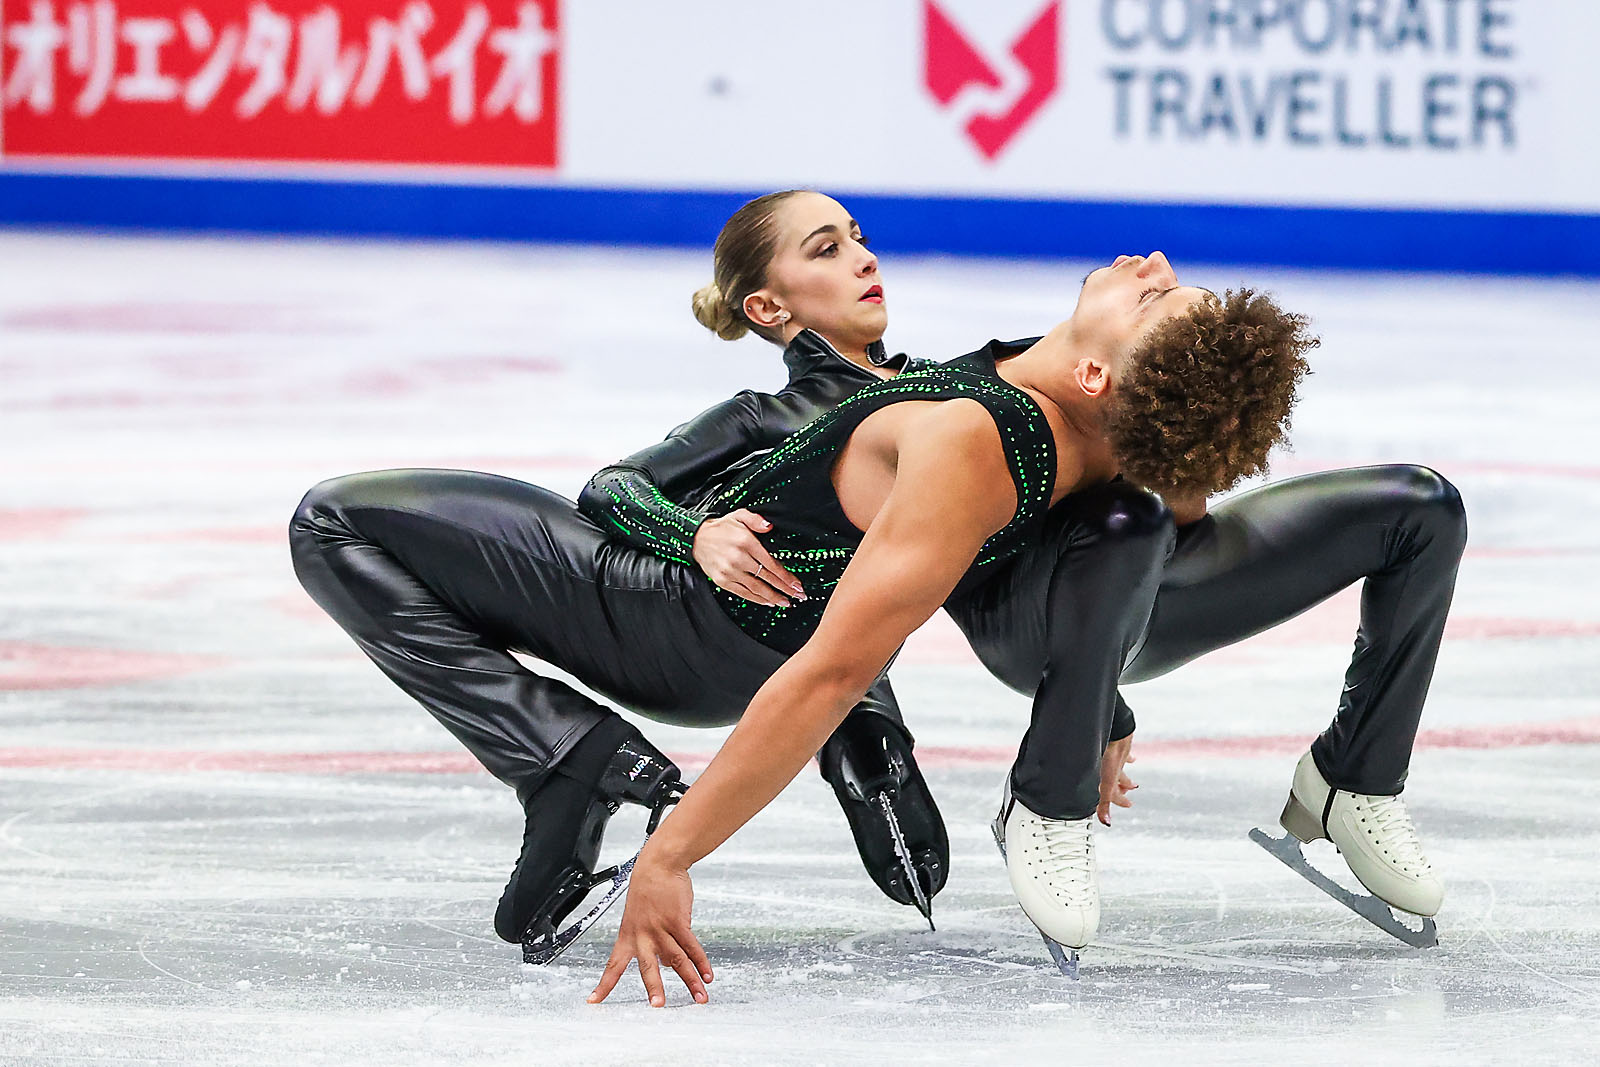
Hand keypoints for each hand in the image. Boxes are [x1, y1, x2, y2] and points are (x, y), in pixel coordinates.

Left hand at [587, 843, 711, 1006]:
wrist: (658, 864)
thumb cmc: (649, 889)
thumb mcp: (640, 917)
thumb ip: (653, 942)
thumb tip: (671, 964)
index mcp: (628, 935)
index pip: (612, 965)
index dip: (604, 984)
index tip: (593, 1001)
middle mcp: (642, 934)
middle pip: (648, 966)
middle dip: (654, 988)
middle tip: (657, 1006)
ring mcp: (661, 928)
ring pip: (677, 960)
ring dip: (690, 981)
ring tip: (699, 998)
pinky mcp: (678, 920)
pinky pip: (692, 946)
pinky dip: (702, 962)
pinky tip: (708, 974)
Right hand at [691, 510, 805, 606]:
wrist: (696, 539)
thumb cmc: (721, 528)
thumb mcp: (739, 515)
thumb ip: (755, 520)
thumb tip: (769, 526)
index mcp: (746, 542)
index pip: (771, 564)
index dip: (786, 576)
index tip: (796, 584)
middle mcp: (739, 558)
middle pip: (767, 578)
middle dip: (785, 589)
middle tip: (798, 595)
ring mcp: (730, 572)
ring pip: (757, 589)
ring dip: (774, 597)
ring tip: (786, 602)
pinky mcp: (723, 581)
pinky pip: (744, 593)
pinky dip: (757, 599)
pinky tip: (768, 602)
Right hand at [1096, 734, 1137, 825]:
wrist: (1113, 731)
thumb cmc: (1106, 754)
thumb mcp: (1106, 784)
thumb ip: (1104, 803)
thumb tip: (1105, 822)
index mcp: (1103, 779)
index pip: (1111, 795)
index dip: (1120, 801)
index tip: (1128, 804)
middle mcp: (1107, 770)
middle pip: (1115, 784)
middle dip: (1122, 790)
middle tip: (1129, 794)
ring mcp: (1113, 760)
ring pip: (1119, 772)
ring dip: (1125, 779)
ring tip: (1132, 783)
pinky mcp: (1119, 748)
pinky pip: (1124, 756)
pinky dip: (1128, 759)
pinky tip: (1132, 758)